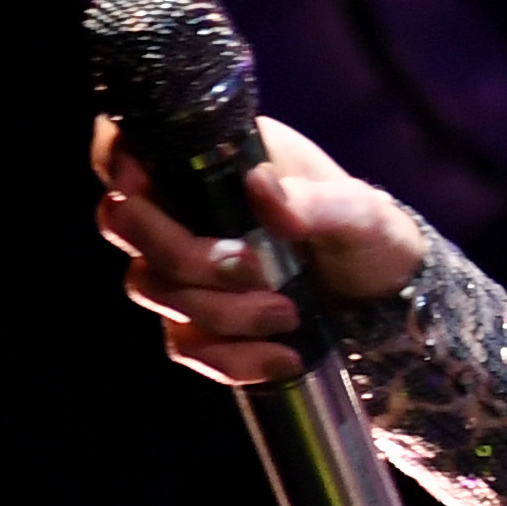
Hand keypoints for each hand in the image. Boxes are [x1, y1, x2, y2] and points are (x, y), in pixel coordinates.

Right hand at [92, 113, 425, 386]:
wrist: (388, 296)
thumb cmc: (371, 233)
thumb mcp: (360, 213)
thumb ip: (316, 201)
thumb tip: (261, 186)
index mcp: (218, 161)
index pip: (129, 146)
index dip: (118, 161)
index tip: (140, 185)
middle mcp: (186, 208)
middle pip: (124, 225)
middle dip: (184, 256)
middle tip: (255, 269)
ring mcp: (185, 266)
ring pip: (150, 287)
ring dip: (220, 311)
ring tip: (289, 314)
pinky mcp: (200, 318)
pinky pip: (183, 343)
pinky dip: (230, 358)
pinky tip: (282, 357)